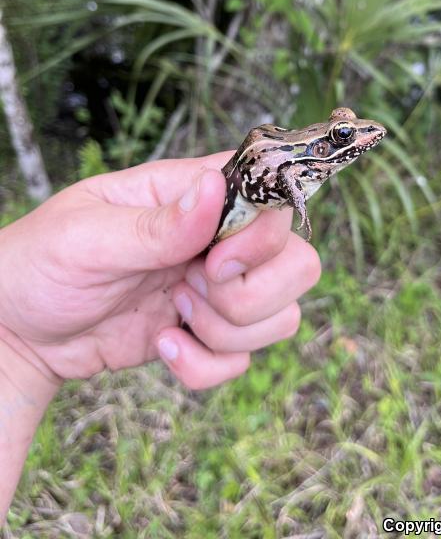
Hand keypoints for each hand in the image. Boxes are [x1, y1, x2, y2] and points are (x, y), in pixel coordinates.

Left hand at [0, 153, 320, 387]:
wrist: (18, 332)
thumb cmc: (41, 263)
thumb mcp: (87, 237)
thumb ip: (156, 223)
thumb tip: (215, 188)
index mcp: (191, 194)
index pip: (271, 196)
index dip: (262, 235)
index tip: (213, 262)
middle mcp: (217, 238)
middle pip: (298, 262)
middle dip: (250, 294)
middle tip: (189, 290)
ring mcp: (217, 288)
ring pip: (283, 316)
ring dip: (227, 331)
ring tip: (171, 316)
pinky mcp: (208, 334)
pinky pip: (243, 361)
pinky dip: (206, 367)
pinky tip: (162, 346)